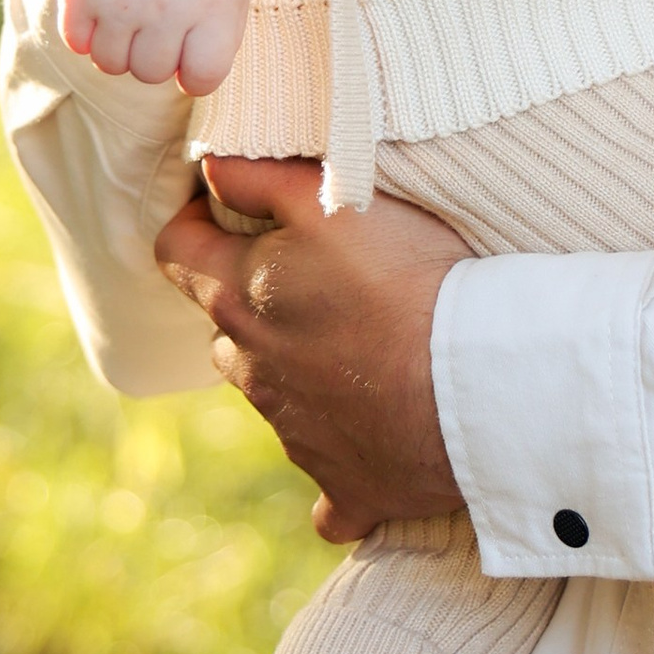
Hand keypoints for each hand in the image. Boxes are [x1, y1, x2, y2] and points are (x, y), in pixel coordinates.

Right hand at [64, 0, 248, 91]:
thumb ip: (219, 44)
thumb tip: (188, 83)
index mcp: (212, 9)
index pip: (202, 79)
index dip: (195, 73)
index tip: (193, 52)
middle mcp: (166, 8)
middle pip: (150, 74)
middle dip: (155, 54)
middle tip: (160, 18)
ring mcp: (121, 1)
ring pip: (110, 64)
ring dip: (119, 45)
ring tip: (133, 11)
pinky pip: (76, 43)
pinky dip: (85, 31)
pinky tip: (105, 6)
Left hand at [159, 157, 469, 539]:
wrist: (477, 387)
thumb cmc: (407, 280)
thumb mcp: (330, 197)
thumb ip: (258, 175)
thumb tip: (209, 164)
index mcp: (238, 299)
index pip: (176, 252)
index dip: (193, 224)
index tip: (224, 213)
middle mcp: (251, 371)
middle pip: (227, 328)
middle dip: (255, 302)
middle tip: (319, 277)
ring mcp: (294, 435)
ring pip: (274, 394)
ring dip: (300, 370)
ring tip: (362, 347)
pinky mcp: (343, 486)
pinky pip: (327, 488)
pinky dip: (340, 463)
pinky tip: (369, 447)